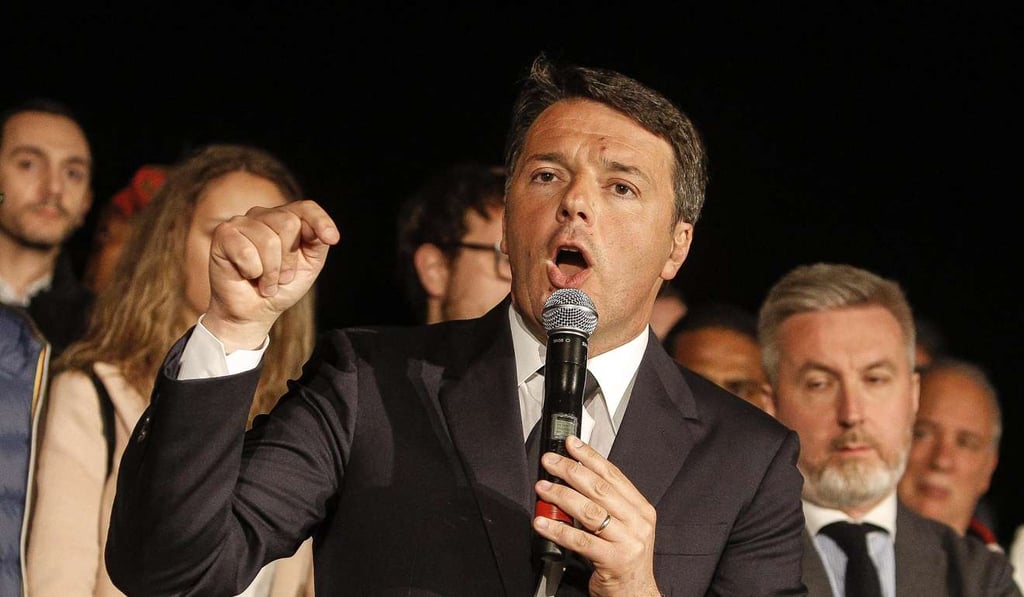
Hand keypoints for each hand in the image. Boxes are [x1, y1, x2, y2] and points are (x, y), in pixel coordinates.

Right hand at [204, 200, 339, 351]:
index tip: (332, 239)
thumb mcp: (309, 265)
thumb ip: (318, 244)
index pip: (306, 208)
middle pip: (288, 223)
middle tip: (282, 277)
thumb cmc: (282, 287)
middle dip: (289, 260)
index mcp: (286, 219)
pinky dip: (252, 271)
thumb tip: (322, 231)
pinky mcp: (224, 234)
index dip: (321, 221)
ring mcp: (241, 222)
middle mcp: (263, 215)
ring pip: (268, 241)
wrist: (254, 312)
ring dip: (271, 272)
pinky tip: (246, 275)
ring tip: (265, 281)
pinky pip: (246, 251)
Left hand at [533, 436, 660, 596]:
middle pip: (600, 488)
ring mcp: (628, 541)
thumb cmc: (625, 560)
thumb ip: (605, 505)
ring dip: (561, 496)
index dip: (590, 457)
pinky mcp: (614, 560)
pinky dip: (558, 529)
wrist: (636, 594)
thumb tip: (574, 479)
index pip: (613, 474)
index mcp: (640, 509)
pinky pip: (581, 540)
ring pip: (590, 511)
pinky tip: (543, 523)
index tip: (571, 444)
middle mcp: (638, 522)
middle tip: (550, 462)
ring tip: (542, 489)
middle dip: (571, 471)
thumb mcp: (623, 527)